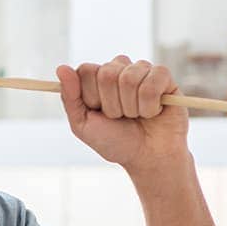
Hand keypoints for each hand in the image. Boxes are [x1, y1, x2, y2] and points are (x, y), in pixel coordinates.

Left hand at [56, 59, 190, 173]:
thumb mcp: (83, 125)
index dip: (91, 96)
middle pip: (107, 73)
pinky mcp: (164, 77)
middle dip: (112, 105)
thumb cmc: (115, 142)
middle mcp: (119, 69)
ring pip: (130, 78)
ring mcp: (142, 71)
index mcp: (97, 78)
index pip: (86, 70)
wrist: (147, 157)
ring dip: (131, 108)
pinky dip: (150, 106)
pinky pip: (152, 82)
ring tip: (137, 116)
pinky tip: (153, 112)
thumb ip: (70, 97)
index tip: (99, 112)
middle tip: (120, 117)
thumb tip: (61, 68)